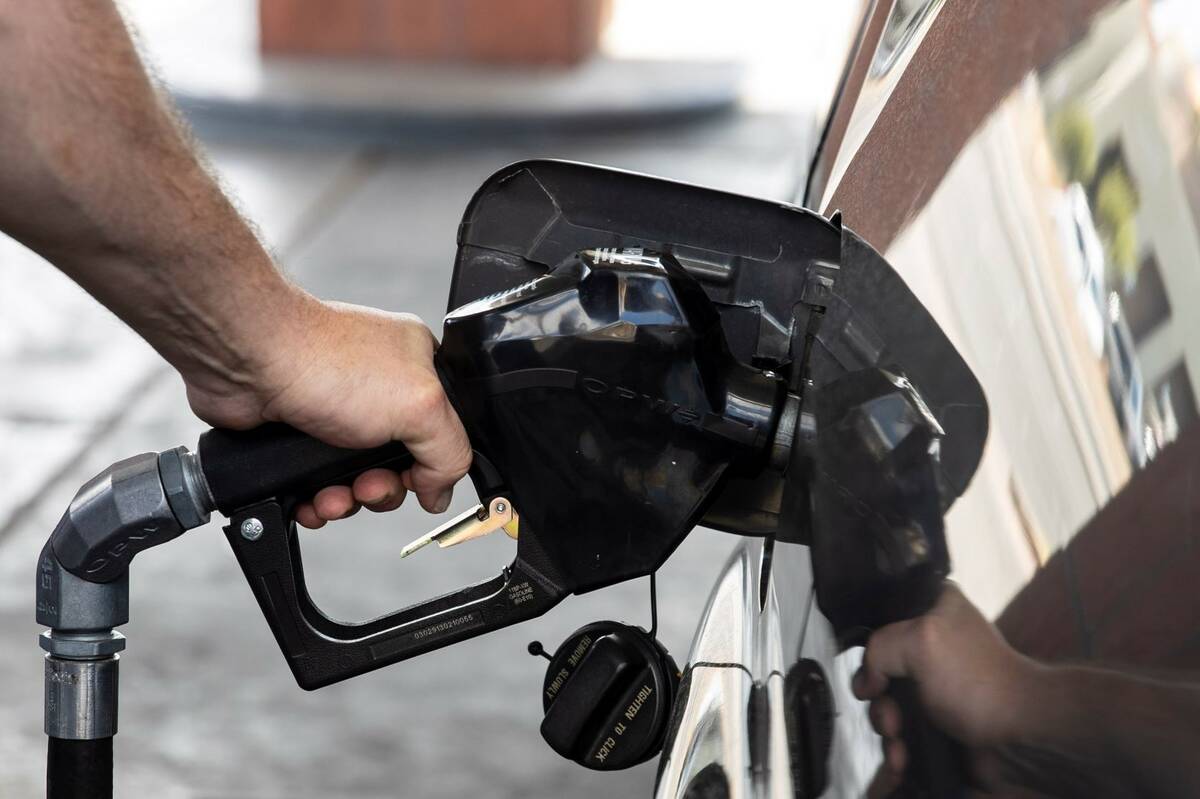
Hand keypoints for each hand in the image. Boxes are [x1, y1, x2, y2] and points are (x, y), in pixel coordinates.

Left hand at [183, 296, 471, 527]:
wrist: (249, 360)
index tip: (415, 481)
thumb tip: (441, 491)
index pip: (443, 431)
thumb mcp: (420, 408)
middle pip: (400, 464)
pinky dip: (316, 500)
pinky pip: (318, 483)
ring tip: (332, 496)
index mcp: (418, 369)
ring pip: (357, 479)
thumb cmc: (325, 360)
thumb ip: (450, 452)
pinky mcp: (301, 434)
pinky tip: (310, 499)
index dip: (430, 465)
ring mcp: (338, 411)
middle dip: (383, 488)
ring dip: (347, 500)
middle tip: (368, 485)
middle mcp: (379, 388)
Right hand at [852, 583, 1037, 795]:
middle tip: (891, 719)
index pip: (881, 620)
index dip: (870, 651)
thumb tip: (868, 682)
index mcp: (933, 608)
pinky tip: (902, 758)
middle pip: (880, 669)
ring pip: (888, 702)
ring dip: (886, 727)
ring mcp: (934, 682)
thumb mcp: (920, 641)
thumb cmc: (979, 682)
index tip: (873, 680)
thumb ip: (878, 648)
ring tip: (899, 743)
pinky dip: (898, 744)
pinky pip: (903, 727)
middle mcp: (932, 642)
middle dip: (880, 701)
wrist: (1021, 738)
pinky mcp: (938, 716)